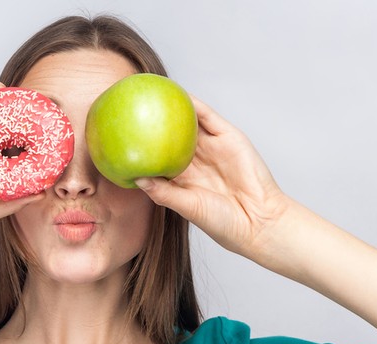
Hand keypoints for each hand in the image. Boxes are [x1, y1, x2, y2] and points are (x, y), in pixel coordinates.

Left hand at [133, 96, 290, 262]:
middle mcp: (194, 160)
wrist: (258, 221)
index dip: (139, 145)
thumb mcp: (187, 207)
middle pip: (168, 134)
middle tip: (128, 103)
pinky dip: (194, 104)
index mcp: (182, 178)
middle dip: (151, 120)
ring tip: (150, 89)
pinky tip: (178, 93)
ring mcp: (212, 147)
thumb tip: (136, 177)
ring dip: (172, 106)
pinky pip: (208, 116)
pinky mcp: (228, 137)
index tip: (118, 133)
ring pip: (188, 121)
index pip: (156, 156)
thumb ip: (163, 192)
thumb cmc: (222, 222)